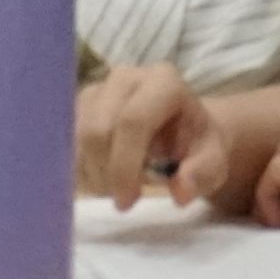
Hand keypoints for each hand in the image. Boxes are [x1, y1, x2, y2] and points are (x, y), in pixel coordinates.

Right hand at [78, 64, 226, 211]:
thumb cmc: (196, 144)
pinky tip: (102, 179)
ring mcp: (99, 87)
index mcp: (163, 81)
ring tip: (115, 189)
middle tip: (122, 201)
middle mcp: (126, 76)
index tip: (127, 201)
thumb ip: (202, 174)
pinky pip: (66, 140)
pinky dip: (81, 167)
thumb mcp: (213, 162)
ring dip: (92, 172)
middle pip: (98, 129)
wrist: (181, 129)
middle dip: (105, 173)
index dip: (124, 165)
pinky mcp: (80, 104)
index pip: (132, 121)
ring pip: (77, 136)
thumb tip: (180, 191)